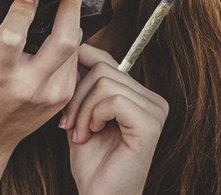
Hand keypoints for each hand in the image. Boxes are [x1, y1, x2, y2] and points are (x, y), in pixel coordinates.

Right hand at [0, 0, 83, 156]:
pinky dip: (69, 39)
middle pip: (63, 41)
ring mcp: (51, 94)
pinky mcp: (63, 97)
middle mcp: (28, 86)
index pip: (14, 37)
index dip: (25, 7)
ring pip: (74, 46)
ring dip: (71, 19)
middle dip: (71, 6)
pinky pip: (73, 58)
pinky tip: (62, 26)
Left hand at [61, 44, 168, 193]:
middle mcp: (152, 100)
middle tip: (68, 125)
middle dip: (77, 96)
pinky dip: (94, 116)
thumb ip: (80, 88)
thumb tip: (72, 55)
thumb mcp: (81, 117)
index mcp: (139, 96)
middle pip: (103, 69)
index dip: (80, 70)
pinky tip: (93, 134)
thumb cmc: (93, 166)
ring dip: (82, 110)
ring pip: (105, 82)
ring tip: (80, 134)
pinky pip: (114, 99)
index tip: (65, 100)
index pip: (107, 60)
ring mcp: (154, 110)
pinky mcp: (150, 124)